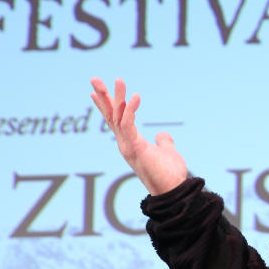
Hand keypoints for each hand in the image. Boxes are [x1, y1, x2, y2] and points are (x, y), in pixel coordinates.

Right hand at [90, 77, 187, 195]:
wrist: (174, 190)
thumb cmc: (170, 174)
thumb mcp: (167, 152)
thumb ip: (163, 142)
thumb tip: (162, 135)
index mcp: (130, 143)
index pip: (114, 121)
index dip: (105, 106)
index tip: (96, 91)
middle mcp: (125, 144)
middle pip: (110, 116)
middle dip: (103, 97)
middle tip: (94, 78)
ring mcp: (127, 146)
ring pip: (117, 117)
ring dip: (116, 97)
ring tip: (119, 80)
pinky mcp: (135, 148)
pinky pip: (129, 125)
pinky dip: (130, 110)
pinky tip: (136, 96)